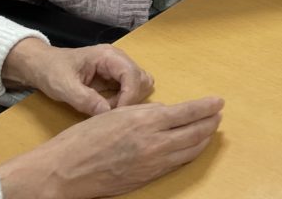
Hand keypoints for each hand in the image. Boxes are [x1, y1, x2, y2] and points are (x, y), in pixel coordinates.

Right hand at [0, 97, 223, 198]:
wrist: (63, 172)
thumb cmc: (84, 139)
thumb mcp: (117, 114)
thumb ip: (145, 113)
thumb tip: (167, 113)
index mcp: (145, 121)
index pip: (188, 112)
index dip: (207, 106)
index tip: (219, 101)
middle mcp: (153, 143)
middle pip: (196, 132)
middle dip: (211, 122)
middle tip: (218, 114)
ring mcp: (152, 164)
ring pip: (190, 150)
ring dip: (204, 138)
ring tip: (211, 128)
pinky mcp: (147, 179)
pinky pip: (177, 164)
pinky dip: (189, 153)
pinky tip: (192, 147)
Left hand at [1, 40, 153, 115]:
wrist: (41, 65)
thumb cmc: (50, 71)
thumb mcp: (63, 87)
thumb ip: (85, 99)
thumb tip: (107, 114)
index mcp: (108, 56)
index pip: (133, 74)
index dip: (130, 96)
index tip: (115, 115)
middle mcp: (118, 59)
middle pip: (142, 79)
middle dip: (129, 99)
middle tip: (108, 111)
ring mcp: (118, 68)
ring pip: (140, 84)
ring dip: (128, 100)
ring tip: (106, 108)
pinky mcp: (115, 78)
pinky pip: (130, 90)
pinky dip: (123, 101)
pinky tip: (106, 106)